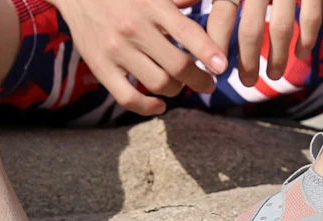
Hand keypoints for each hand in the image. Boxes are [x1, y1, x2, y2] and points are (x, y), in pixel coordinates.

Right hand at [54, 0, 228, 115]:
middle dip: (199, 79)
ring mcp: (117, 50)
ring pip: (159, 84)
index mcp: (151, 4)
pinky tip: (159, 105)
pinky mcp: (101, 67)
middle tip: (207, 84)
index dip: (209, 53)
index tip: (221, 67)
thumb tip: (201, 1)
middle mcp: (135, 28)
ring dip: (176, 90)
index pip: (188, 32)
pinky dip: (148, 107)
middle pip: (178, 66)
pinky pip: (129, 98)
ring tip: (180, 86)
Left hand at [207, 0, 322, 85]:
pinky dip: (307, 39)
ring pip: (281, 29)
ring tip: (275, 76)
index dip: (217, 46)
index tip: (215, 69)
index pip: (222, 17)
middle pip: (250, 31)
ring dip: (278, 58)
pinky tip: (301, 54)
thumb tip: (178, 3)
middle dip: (247, 63)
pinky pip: (310, 17)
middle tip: (247, 83)